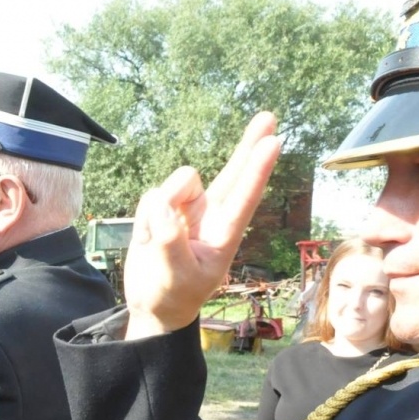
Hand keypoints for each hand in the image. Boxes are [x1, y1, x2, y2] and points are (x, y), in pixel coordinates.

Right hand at [123, 113, 281, 339]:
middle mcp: (210, 214)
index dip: (258, 169)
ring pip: (174, 184)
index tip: (274, 143)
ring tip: (155, 242)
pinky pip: (151, 196)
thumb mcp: (176, 277)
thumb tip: (163, 207)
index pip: (244, 197)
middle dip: (249, 144)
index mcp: (224, 233)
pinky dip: (144, 219)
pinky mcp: (163, 206)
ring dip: (159, 212)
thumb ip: (171, 243)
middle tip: (268, 117)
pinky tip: (147, 240)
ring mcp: (186, 208)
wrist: (152, 302)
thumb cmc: (174, 294)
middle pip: (233, 172)